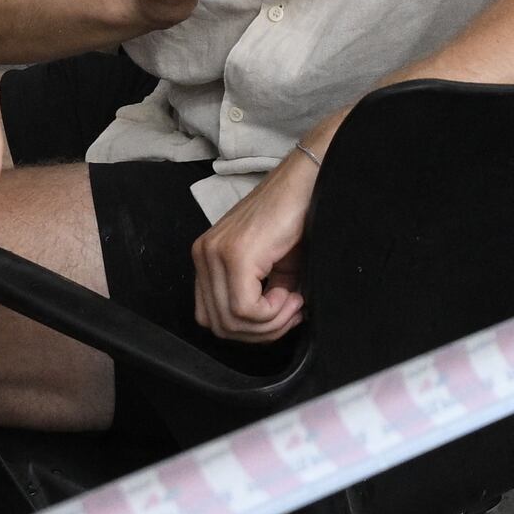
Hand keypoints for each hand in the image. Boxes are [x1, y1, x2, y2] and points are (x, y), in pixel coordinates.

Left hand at [195, 143, 320, 345]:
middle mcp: (204, 255)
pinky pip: (244, 309)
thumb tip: (272, 329)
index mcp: (208, 258)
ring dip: (270, 322)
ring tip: (294, 301)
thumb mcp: (277, 268)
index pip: (213, 318)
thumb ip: (265, 299)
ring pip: (231, 321)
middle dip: (262, 331)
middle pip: (220, 326)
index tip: (284, 314)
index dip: (251, 329)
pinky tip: (290, 293)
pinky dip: (272, 312)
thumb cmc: (297, 217)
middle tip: (292, 312)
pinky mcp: (234, 254)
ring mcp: (214, 254)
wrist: (310, 182)